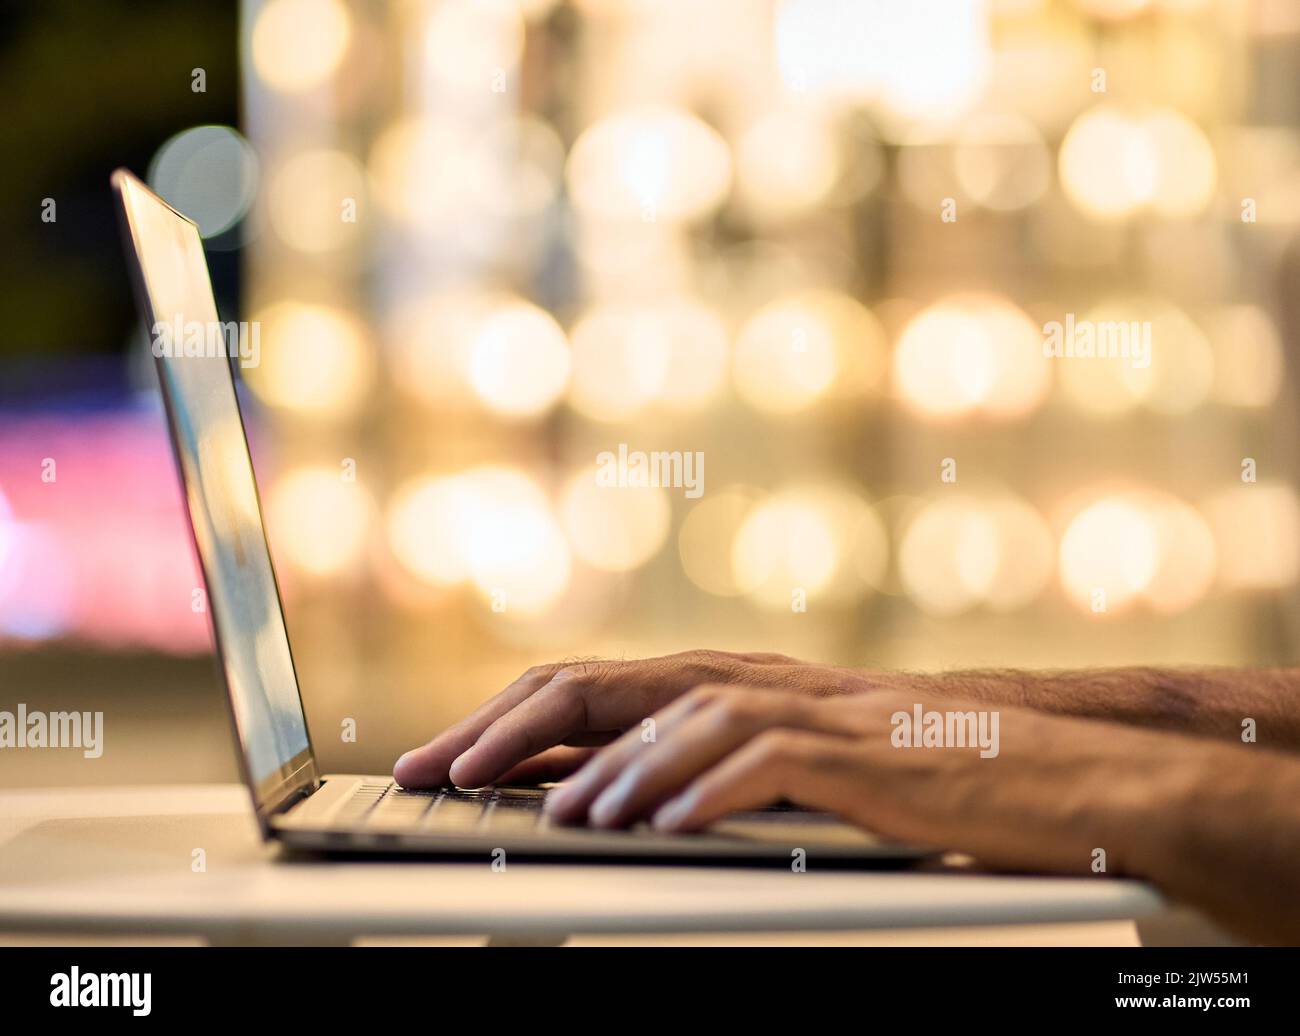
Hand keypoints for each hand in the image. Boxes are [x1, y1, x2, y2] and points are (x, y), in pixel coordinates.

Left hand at [392, 650, 870, 788]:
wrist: (1018, 758)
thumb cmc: (889, 765)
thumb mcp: (771, 754)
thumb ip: (685, 758)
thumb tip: (589, 790)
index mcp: (717, 683)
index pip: (585, 689)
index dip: (501, 723)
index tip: (437, 764)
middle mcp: (747, 682)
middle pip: (608, 686)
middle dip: (515, 730)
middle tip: (447, 774)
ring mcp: (801, 709)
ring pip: (682, 719)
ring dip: (613, 770)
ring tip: (561, 816)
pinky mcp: (852, 751)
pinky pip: (767, 762)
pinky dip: (711, 790)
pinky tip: (669, 826)